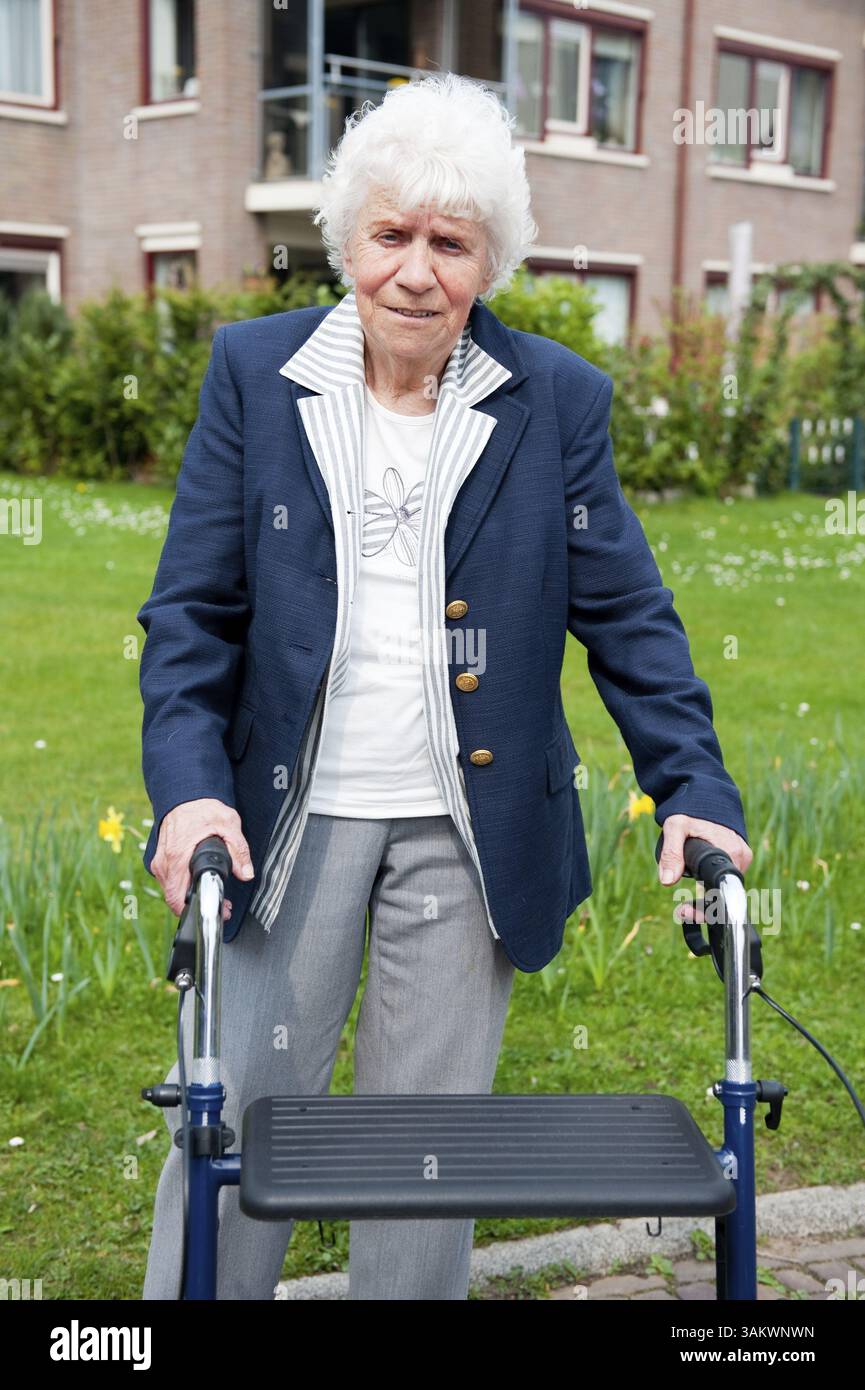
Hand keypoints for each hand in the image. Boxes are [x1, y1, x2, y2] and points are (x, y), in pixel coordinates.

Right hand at [152, 798, 253, 920]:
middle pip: (175, 899)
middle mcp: (164, 862)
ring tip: (215, 892)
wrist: (185, 795)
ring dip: (190, 897)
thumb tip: (246, 873)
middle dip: (198, 906)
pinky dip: (183, 886)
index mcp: (177, 856)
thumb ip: (239, 850)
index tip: (220, 909)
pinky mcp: (160, 860)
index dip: (198, 908)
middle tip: (223, 904)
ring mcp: (160, 862)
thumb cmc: (202, 808)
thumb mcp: (228, 824)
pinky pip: (169, 882)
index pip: (178, 897)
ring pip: (171, 892)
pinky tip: (199, 881)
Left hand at [658, 814, 751, 924]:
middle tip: (681, 912)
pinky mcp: (738, 858)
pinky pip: (725, 879)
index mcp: (730, 853)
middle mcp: (740, 858)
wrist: (706, 794)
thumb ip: (671, 853)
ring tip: (684, 908)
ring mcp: (741, 858)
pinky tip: (697, 895)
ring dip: (707, 900)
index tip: (686, 913)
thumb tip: (667, 881)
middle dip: (703, 909)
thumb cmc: (690, 810)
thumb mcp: (676, 827)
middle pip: (724, 894)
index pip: (722, 892)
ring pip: (724, 888)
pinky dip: (711, 888)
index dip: (705, 908)